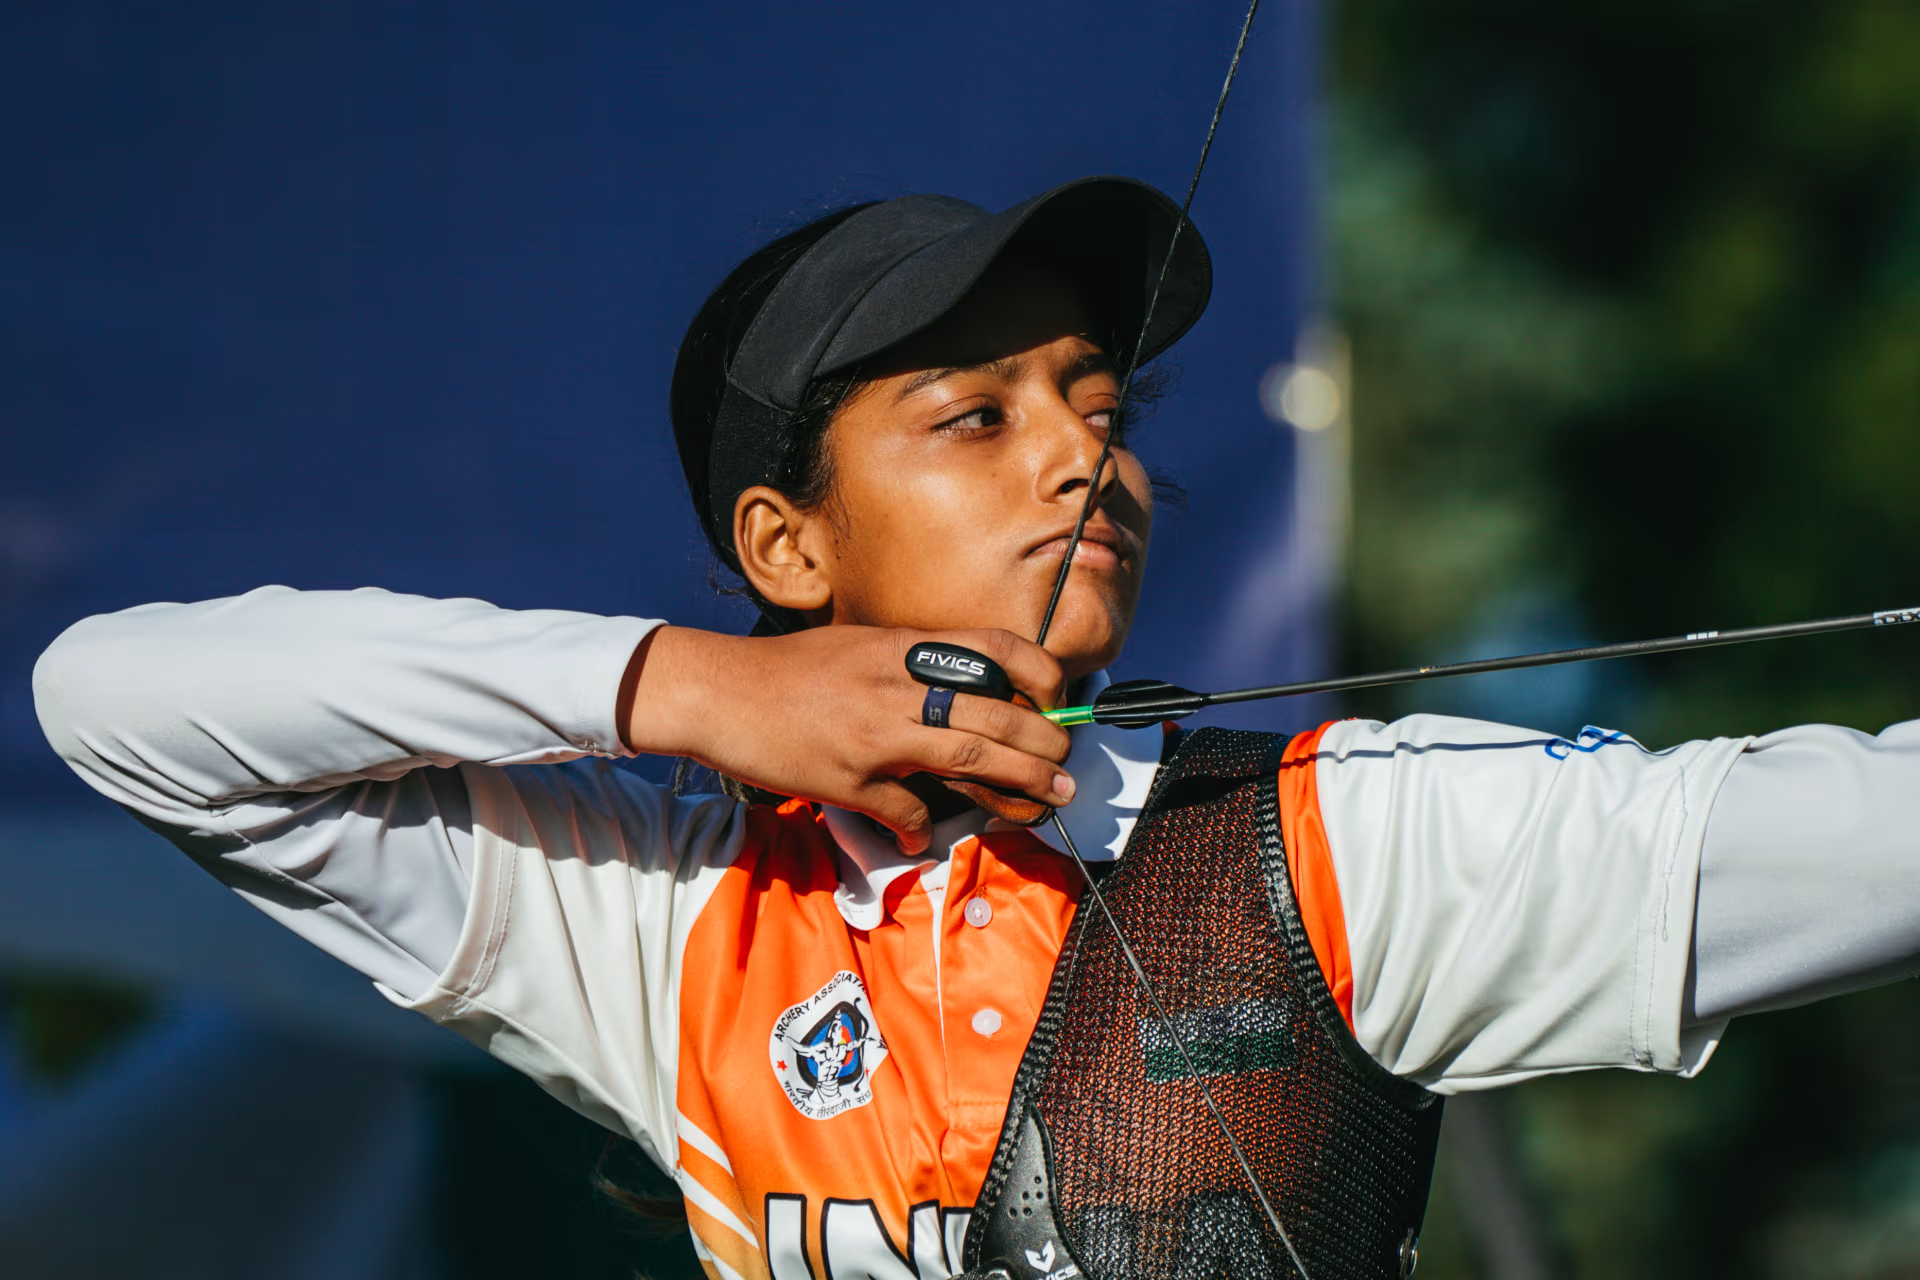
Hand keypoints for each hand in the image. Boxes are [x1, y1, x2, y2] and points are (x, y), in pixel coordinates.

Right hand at [619, 625, 1074, 853]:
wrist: (718, 691)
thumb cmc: (789, 671)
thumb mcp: (859, 647)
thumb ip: (910, 667)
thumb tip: (962, 694)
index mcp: (903, 648)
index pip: (994, 648)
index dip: (1038, 673)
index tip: (1057, 697)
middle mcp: (897, 686)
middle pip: (995, 715)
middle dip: (1044, 743)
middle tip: (1067, 763)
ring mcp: (875, 734)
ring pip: (969, 759)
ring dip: (1018, 783)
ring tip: (1048, 798)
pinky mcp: (848, 777)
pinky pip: (903, 809)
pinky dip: (921, 827)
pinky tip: (924, 835)